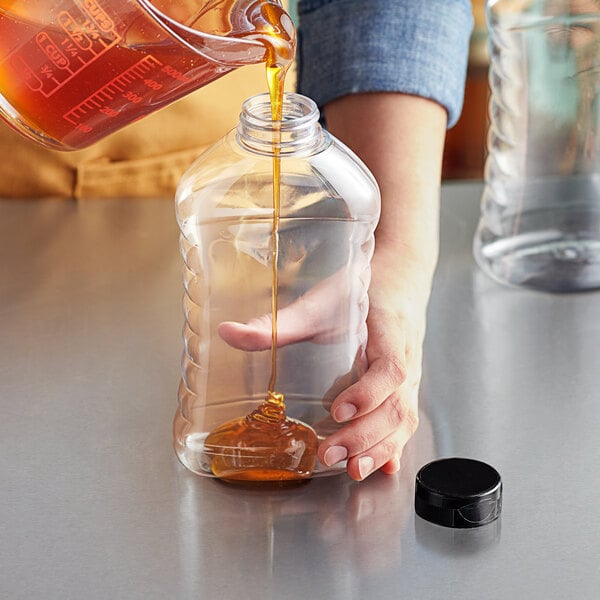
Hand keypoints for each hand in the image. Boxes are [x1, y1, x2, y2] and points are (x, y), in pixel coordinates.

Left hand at [218, 246, 428, 481]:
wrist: (398, 282)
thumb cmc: (362, 290)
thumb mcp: (322, 302)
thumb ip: (279, 323)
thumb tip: (229, 332)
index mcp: (390, 332)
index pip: (390, 368)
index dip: (368, 393)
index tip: (338, 409)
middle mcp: (407, 359)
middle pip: (396, 406)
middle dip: (365, 435)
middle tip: (330, 453)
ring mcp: (410, 379)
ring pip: (404, 419)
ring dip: (379, 448)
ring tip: (352, 470)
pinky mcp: (405, 390)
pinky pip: (405, 423)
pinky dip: (393, 447)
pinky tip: (380, 468)